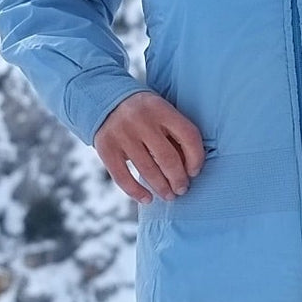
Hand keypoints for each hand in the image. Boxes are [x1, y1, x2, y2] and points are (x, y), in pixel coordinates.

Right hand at [93, 90, 205, 204]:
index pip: (188, 135)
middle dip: (178, 179)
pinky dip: (136, 192)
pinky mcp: (106, 147)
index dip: (196, 158)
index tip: (194, 172)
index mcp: (161, 108)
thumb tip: (189, 170)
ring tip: (169, 196)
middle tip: (182, 190)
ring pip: (147, 170)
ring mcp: (122, 134)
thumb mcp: (161, 113)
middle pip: (168, 157)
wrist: (107, 101)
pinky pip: (123, 177)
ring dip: (161, 188)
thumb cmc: (145, 114)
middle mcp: (141, 120)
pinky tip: (147, 199)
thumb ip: (174, 136)